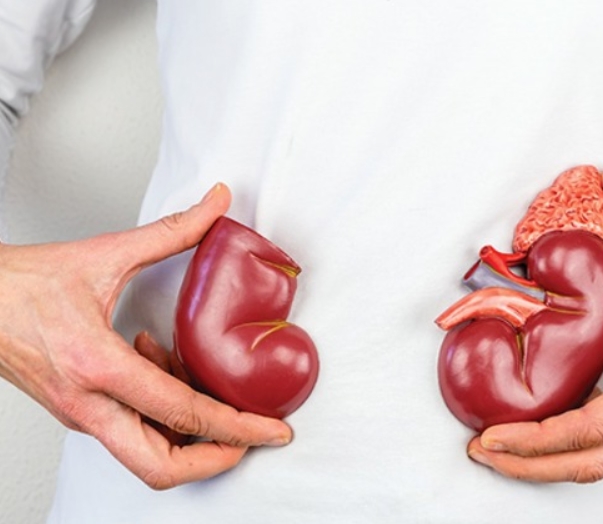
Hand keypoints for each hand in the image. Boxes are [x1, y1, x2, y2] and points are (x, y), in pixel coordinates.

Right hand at [0, 184, 291, 488]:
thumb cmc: (20, 285)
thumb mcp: (104, 254)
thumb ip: (171, 231)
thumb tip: (215, 205)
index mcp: (98, 367)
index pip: (183, 413)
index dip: (238, 427)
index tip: (272, 431)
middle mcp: (88, 403)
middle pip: (160, 467)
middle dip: (217, 460)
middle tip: (253, 438)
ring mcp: (80, 413)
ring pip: (144, 454)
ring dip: (188, 432)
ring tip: (206, 385)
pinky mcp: (77, 411)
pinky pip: (129, 430)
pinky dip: (160, 410)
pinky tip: (162, 364)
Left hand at [467, 167, 602, 482]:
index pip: (595, 425)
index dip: (539, 438)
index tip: (497, 437)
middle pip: (588, 463)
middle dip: (528, 466)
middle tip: (483, 453)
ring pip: (602, 467)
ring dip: (548, 466)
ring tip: (505, 455)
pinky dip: (576, 456)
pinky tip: (550, 441)